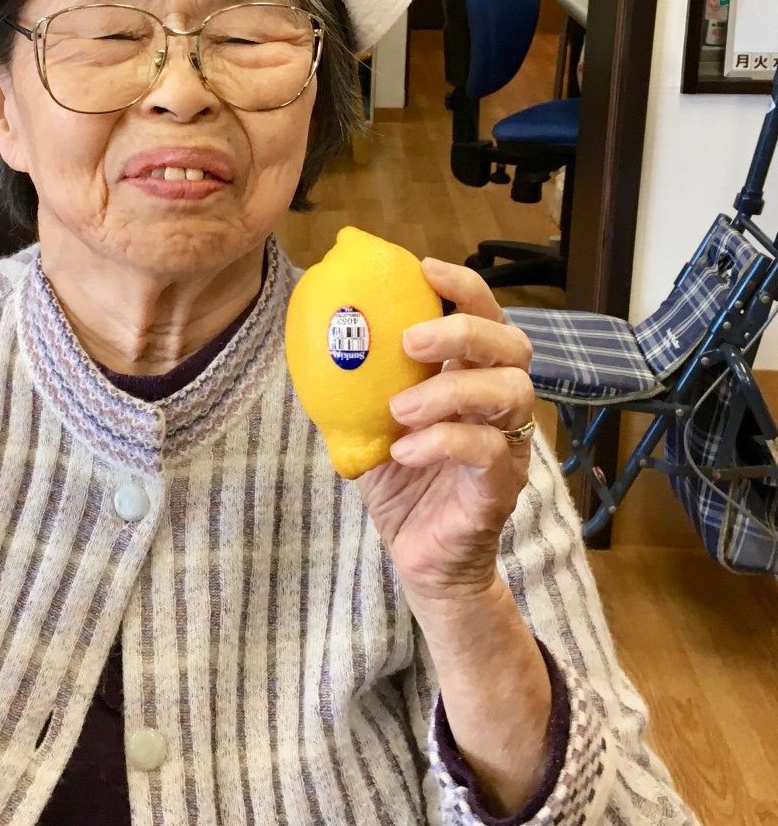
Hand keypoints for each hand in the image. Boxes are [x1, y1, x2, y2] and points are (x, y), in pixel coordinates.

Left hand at [355, 259, 534, 604]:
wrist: (423, 557)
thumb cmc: (401, 479)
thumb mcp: (369, 420)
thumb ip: (355, 378)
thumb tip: (312, 325)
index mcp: (472, 376)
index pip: (486, 316)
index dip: (464, 286)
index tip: (424, 268)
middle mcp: (500, 404)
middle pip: (513, 345)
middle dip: (464, 331)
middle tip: (411, 341)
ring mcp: (508, 445)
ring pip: (510, 393)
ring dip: (450, 391)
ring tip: (399, 409)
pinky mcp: (502, 487)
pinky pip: (488, 452)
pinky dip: (441, 442)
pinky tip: (403, 451)